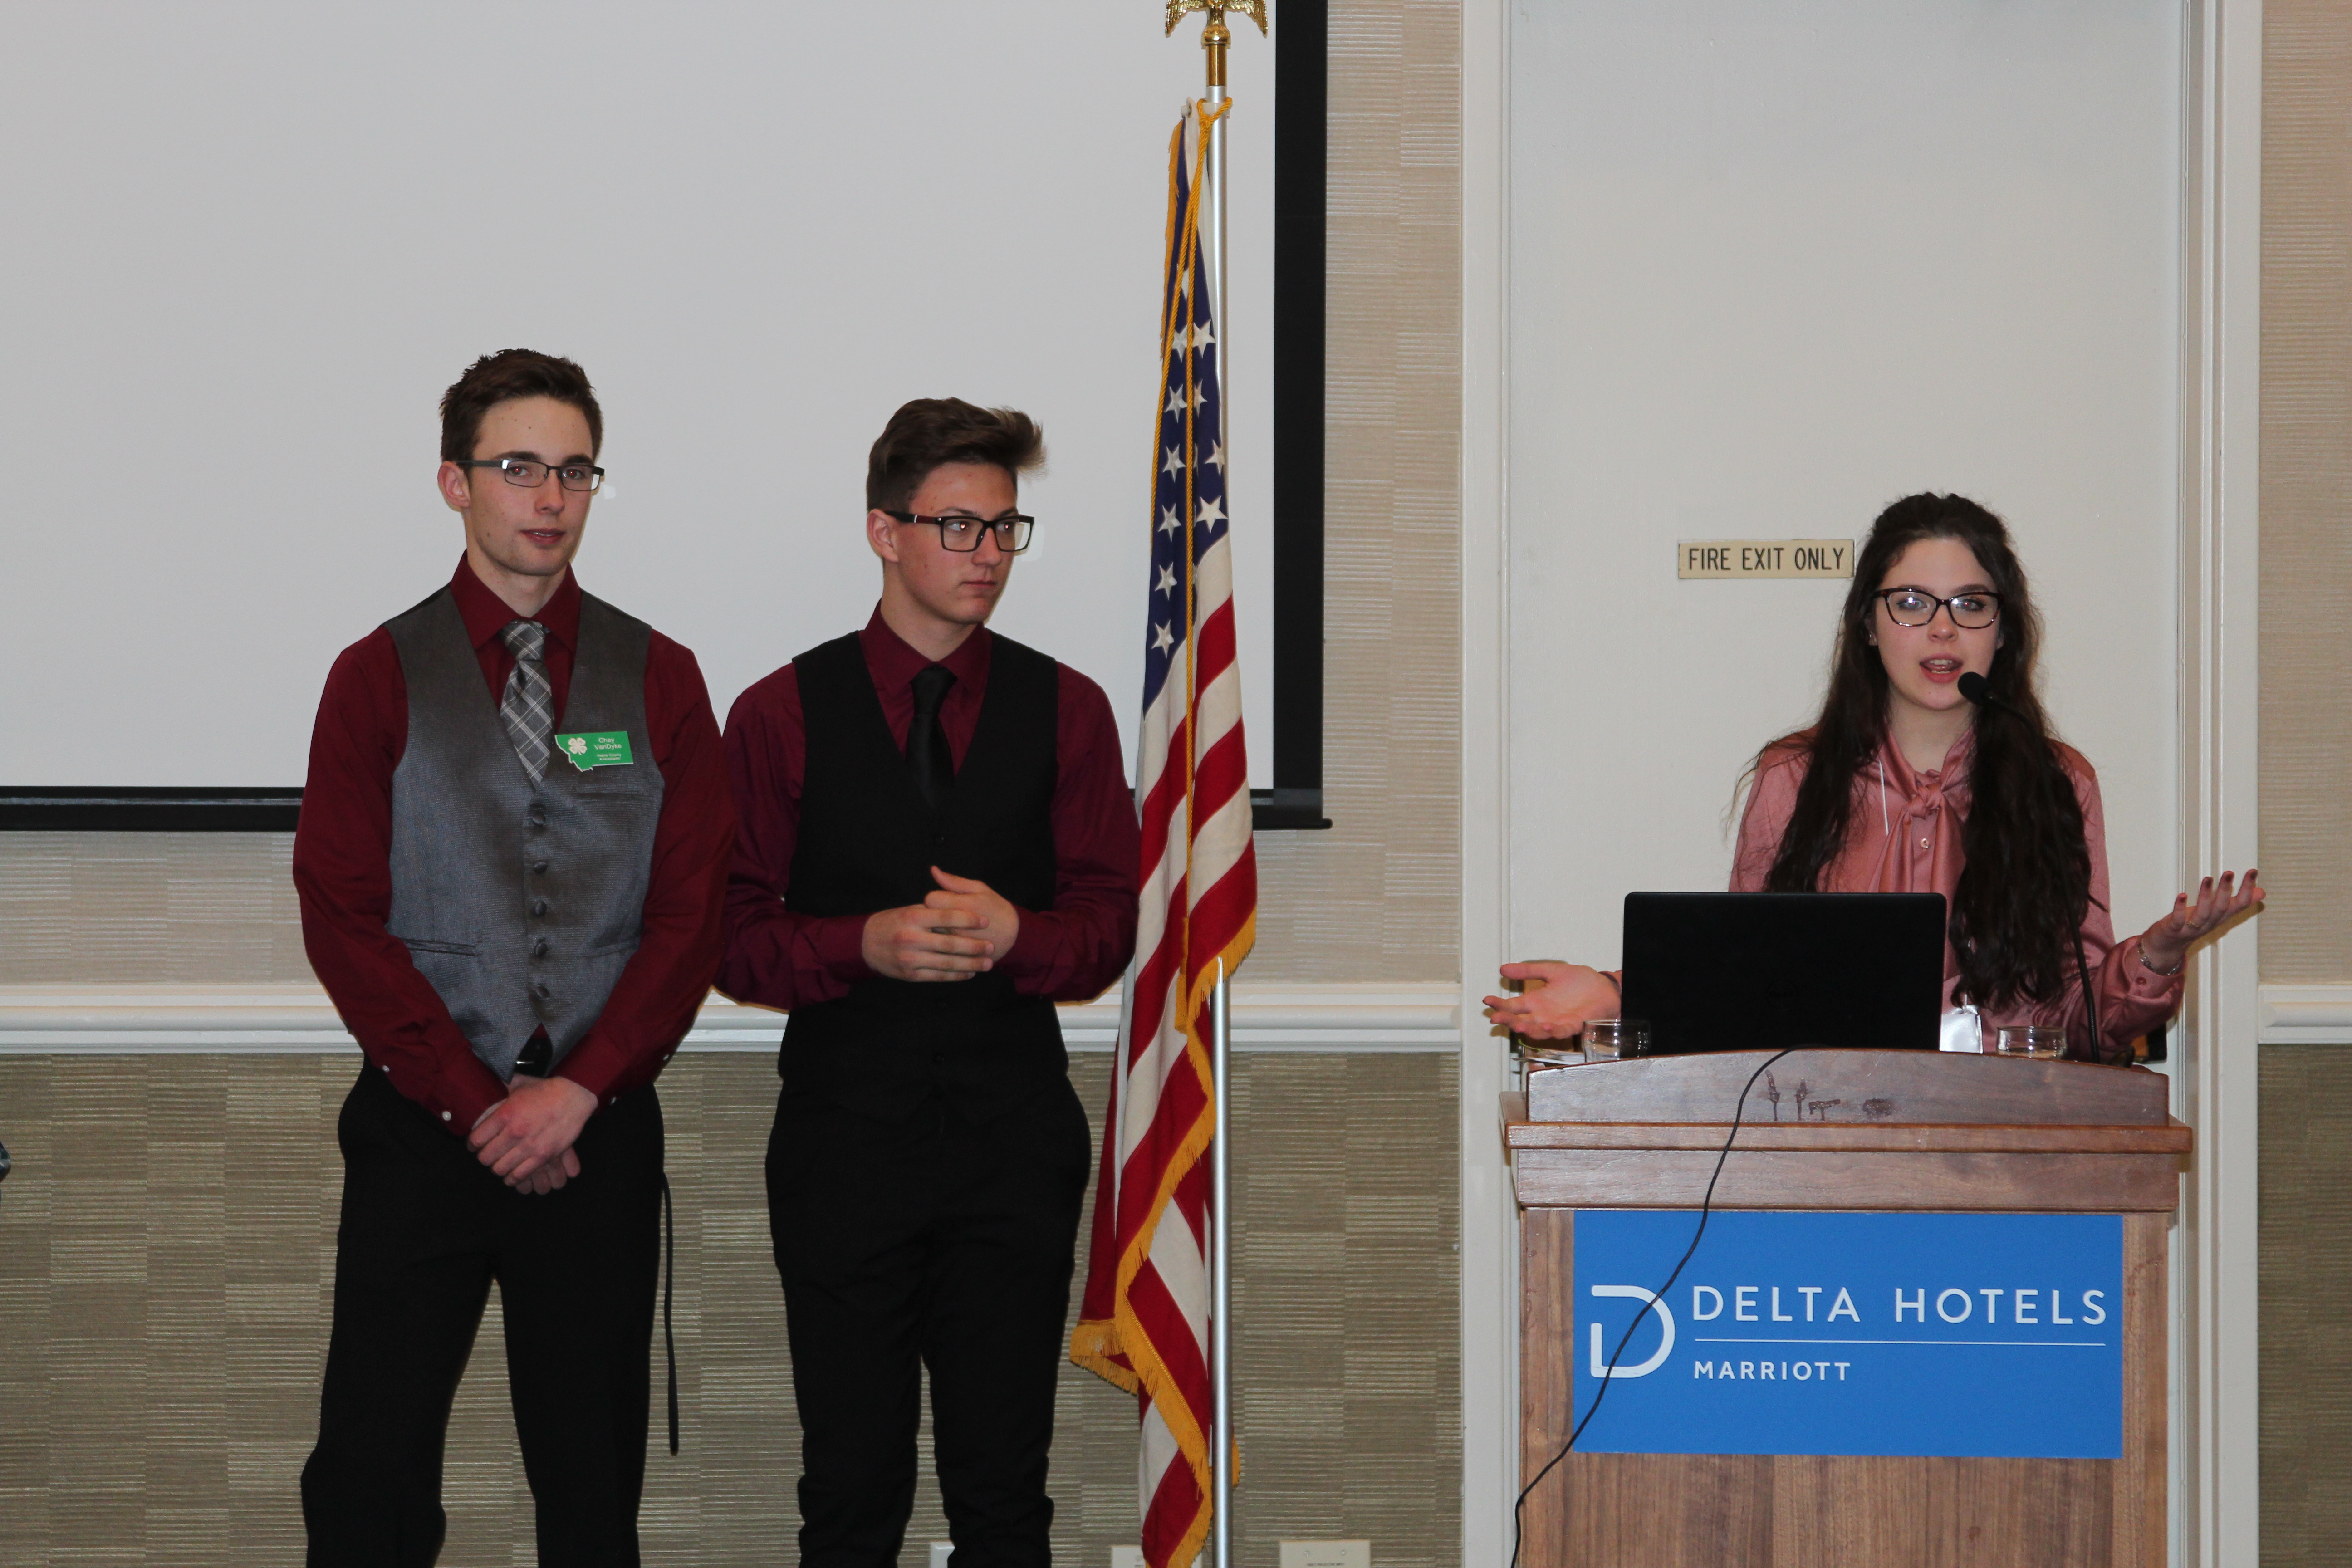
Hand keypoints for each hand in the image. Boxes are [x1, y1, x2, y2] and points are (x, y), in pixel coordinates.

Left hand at [468, 1074, 596, 1188]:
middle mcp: (514, 1132)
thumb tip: (483, 1078)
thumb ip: (499, 1086)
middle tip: (489, 1153)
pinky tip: (512, 1173)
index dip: (472, 1144)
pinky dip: (512, 1178)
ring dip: (498, 1167)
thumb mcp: (518, 1084)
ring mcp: (529, 1146)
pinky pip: (519, 1176)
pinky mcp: (543, 1156)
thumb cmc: (544, 1090)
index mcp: (505, 1114)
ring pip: (500, 1169)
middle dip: (485, 1157)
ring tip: (501, 1162)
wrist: (573, 1097)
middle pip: (485, 1158)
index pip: (476, 1140)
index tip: (475, 1145)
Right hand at [863, 891, 995, 982]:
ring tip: (987, 963)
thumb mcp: (909, 909)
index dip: (968, 919)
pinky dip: (956, 975)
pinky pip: (938, 976)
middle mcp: (911, 938)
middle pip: (950, 943)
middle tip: (991, 946)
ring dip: (970, 964)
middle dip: (974, 946)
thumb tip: (961, 906)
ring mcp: (910, 959)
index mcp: (913, 918)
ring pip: (946, 963)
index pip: (946, 917)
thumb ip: (933, 909)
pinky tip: (970, 973)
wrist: (866, 943)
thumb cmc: (894, 922)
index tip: (985, 922)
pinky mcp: (910, 975)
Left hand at [924, 867, 1019, 956]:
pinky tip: (952, 941)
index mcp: (962, 905)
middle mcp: (957, 926)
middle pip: (929, 918)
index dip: (935, 897)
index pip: (930, 899)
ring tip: (950, 928)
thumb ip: (954, 881)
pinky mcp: (958, 957)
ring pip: (932, 935)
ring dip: (937, 930)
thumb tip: (933, 869)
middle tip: (946, 915)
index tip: (943, 900)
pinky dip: (943, 945)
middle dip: (933, 914)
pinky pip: (940, 950)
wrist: (1014, 937)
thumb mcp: (980, 889)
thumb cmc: (996, 908)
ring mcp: (957, 944)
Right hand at [1480, 961, 1621, 1040]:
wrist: (1605, 988)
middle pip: (1520, 1020)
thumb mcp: (1552, 971)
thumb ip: (1529, 971)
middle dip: (1507, 1019)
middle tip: (1495, 1017)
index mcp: (1537, 1001)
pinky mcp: (1573, 1025)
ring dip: (1526, 1028)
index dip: (1499, 1004)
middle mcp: (1543, 1014)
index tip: (1487, 1000)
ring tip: (1516, 1024)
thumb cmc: (1583, 981)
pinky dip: (1552, 1030)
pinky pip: (1560, 1031)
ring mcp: (1557, 1021)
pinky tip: (1545, 1025)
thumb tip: (1504, 969)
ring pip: (1536, 1030)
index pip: (1513, 1006)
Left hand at [2139, 868, 2262, 973]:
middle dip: (2225, 891)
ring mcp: (2192, 928)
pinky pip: (2178, 920)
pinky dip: (2179, 908)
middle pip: (2221, 908)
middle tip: (2229, 872)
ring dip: (2205, 896)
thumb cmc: (2194, 923)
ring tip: (2207, 878)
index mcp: (2221, 917)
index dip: (2247, 889)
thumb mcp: (2219, 913)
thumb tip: (2261, 892)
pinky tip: (2182, 895)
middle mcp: (2210, 923)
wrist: (2169, 946)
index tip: (2252, 871)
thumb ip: (2237, 902)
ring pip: (2202, 914)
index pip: (2239, 904)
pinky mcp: (2174, 929)